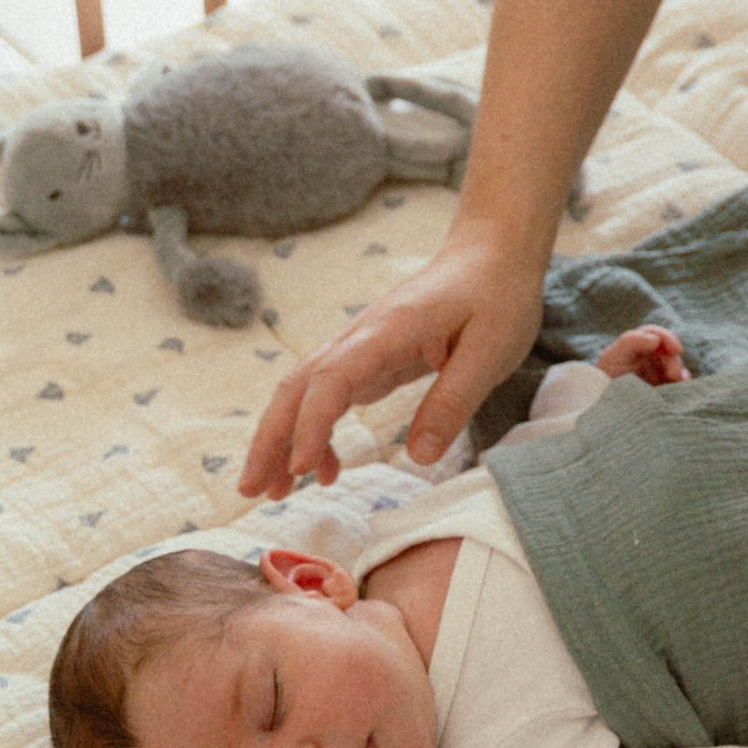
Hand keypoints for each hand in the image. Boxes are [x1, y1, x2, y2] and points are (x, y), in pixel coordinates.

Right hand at [239, 225, 547, 497]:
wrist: (492, 255)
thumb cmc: (496, 296)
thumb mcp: (491, 351)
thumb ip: (454, 401)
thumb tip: (419, 457)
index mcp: (389, 330)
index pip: (333, 378)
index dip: (312, 424)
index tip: (301, 468)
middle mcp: (361, 337)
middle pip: (298, 386)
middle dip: (270, 437)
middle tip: (252, 490)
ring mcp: (360, 347)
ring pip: (304, 393)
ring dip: (282, 439)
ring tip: (273, 492)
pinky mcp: (369, 359)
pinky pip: (327, 397)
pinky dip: (315, 433)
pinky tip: (325, 469)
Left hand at [597, 324, 688, 386]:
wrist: (601, 413)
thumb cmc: (601, 381)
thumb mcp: (612, 358)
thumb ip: (631, 342)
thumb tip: (655, 339)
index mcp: (636, 348)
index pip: (655, 335)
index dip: (667, 338)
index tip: (675, 349)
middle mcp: (649, 360)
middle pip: (669, 353)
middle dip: (674, 361)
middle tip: (673, 375)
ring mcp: (657, 377)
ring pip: (677, 369)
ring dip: (679, 374)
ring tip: (677, 383)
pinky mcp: (663, 394)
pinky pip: (678, 387)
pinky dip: (683, 387)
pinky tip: (682, 390)